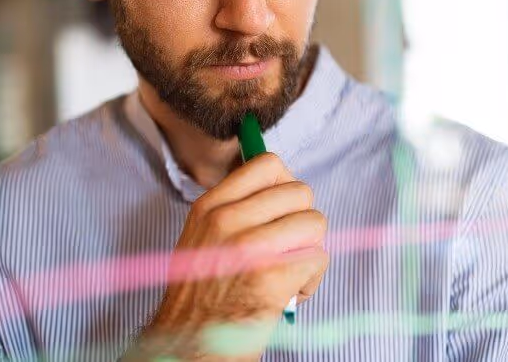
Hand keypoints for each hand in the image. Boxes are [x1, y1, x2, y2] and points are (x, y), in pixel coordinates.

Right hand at [131, 153, 327, 359]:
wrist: (189, 344)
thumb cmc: (200, 295)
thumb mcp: (202, 237)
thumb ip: (234, 209)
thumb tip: (280, 186)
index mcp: (211, 206)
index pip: (269, 164)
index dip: (286, 185)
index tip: (282, 208)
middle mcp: (228, 220)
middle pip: (301, 192)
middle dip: (302, 221)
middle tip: (286, 248)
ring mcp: (250, 246)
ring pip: (315, 223)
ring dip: (310, 250)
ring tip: (289, 272)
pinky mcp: (272, 275)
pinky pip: (318, 258)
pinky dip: (311, 280)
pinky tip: (289, 294)